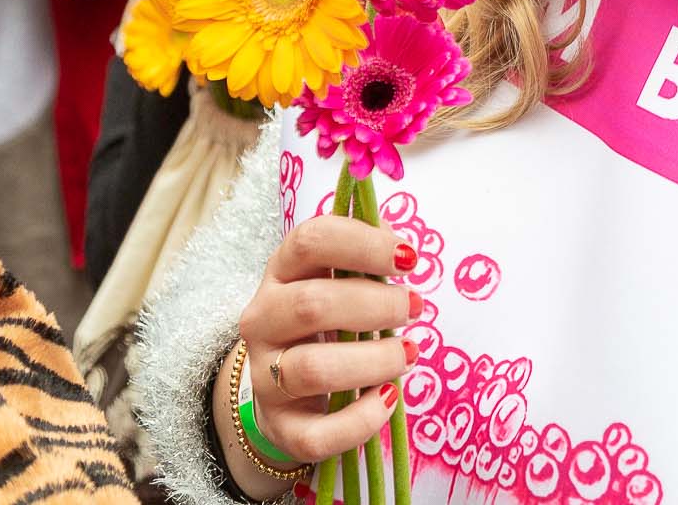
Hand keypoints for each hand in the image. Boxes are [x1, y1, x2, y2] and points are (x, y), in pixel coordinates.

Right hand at [215, 216, 417, 494]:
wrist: (286, 380)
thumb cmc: (330, 313)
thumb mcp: (342, 273)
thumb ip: (371, 254)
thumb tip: (402, 252)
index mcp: (282, 270)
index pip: (311, 241)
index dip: (364, 244)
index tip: (408, 258)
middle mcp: (263, 319)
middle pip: (312, 304)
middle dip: (377, 305)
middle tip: (414, 307)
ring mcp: (265, 375)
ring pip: (314, 370)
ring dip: (375, 361)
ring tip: (409, 352)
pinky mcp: (279, 426)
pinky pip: (317, 434)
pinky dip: (361, 419)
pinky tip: (390, 397)